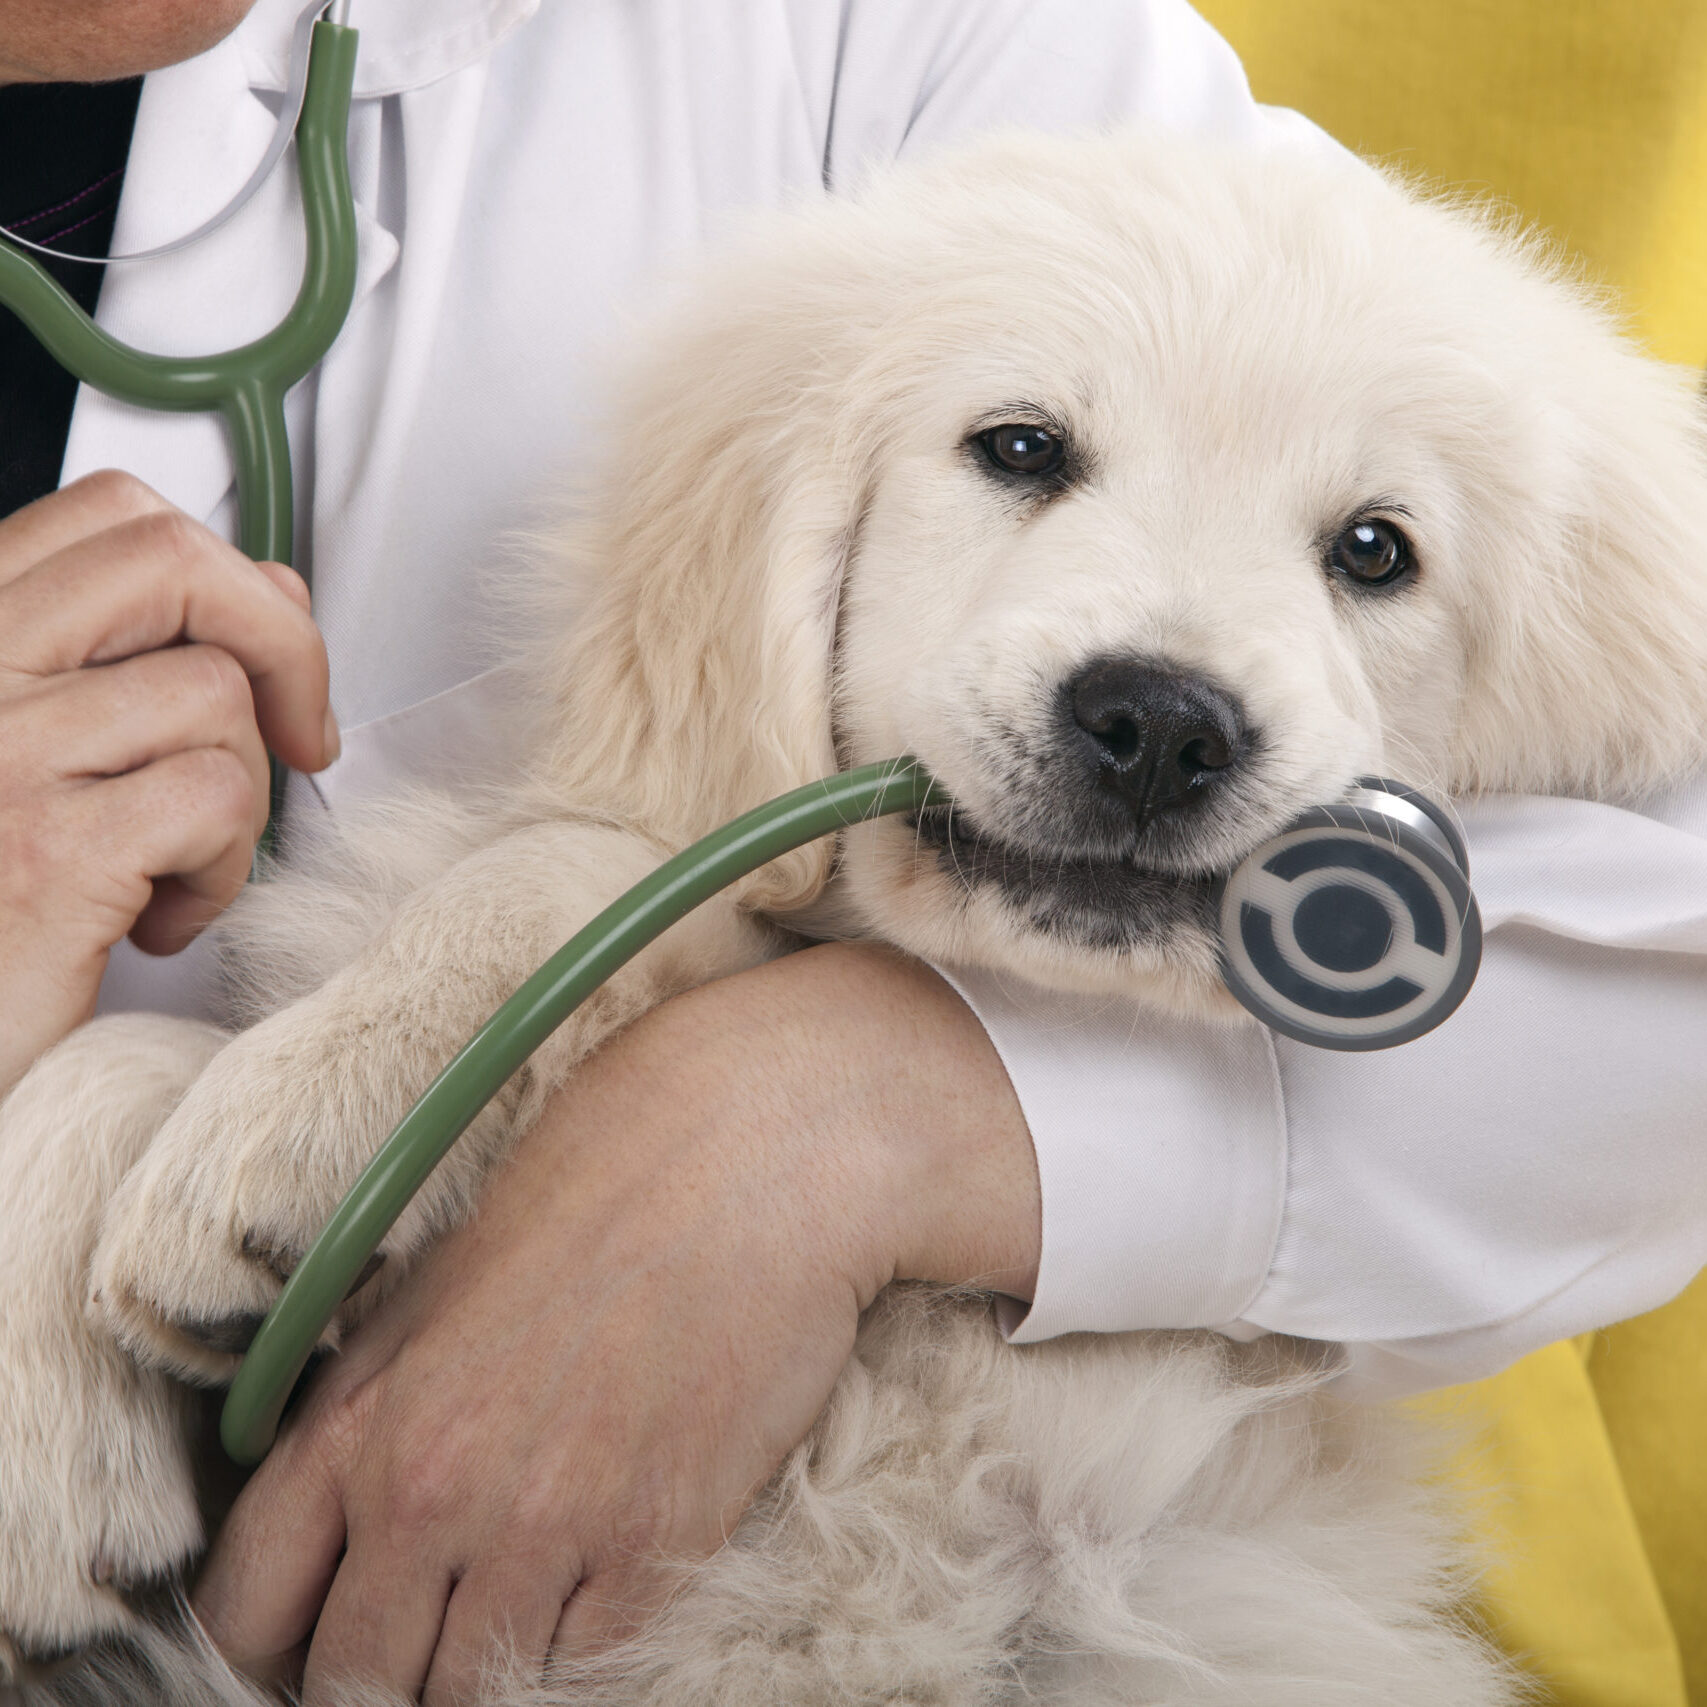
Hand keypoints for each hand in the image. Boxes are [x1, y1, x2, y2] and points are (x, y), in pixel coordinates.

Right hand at [0, 472, 337, 1091]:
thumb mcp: (41, 756)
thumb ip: (131, 660)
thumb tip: (271, 593)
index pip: (114, 516)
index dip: (225, 572)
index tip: (263, 658)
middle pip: (173, 562)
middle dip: (277, 646)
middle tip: (295, 739)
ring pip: (213, 697)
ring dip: (235, 798)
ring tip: (171, 868)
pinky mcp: (47, 854)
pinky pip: (216, 799)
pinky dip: (221, 870)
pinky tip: (160, 917)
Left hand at [192, 944, 1038, 1704]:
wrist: (756, 1150)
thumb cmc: (602, 1188)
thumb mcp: (440, 1285)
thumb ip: (374, 1413)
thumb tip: (347, 1523)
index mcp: (360, 1417)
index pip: (249, 1611)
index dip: (283, 1646)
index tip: (325, 1638)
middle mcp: (430, 1489)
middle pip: (359, 1680)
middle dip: (389, 1672)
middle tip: (437, 1633)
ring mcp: (545, 1525)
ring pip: (471, 1695)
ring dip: (488, 1667)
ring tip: (527, 1604)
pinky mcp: (656, 1543)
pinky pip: (587, 1671)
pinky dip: (584, 1652)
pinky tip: (602, 1583)